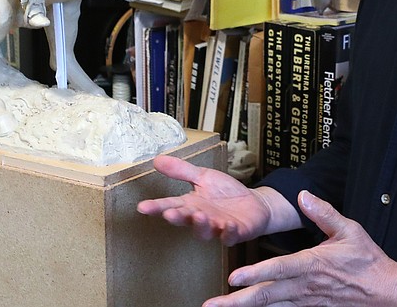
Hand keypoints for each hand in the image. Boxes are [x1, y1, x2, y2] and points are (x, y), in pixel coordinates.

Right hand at [136, 155, 272, 245]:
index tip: (143, 207)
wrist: (253, 203)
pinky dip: (228, 233)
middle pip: (186, 220)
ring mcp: (217, 227)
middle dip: (177, 217)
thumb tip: (157, 159)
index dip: (156, 207)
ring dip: (201, 224)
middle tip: (169, 213)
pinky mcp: (235, 233)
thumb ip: (181, 171)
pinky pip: (230, 236)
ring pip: (205, 231)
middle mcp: (201, 218)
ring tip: (199, 215)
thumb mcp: (203, 176)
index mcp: (191, 204)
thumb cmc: (225, 192)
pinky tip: (227, 225)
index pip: (170, 205)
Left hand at [205, 190, 396, 306]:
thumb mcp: (350, 230)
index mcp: (313, 264)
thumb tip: (303, 195)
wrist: (388, 293)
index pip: (278, 270)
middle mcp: (305, 286)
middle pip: (266, 296)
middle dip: (237, 302)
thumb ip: (324, 212)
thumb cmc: (368, 260)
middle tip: (212, 306)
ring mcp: (307, 302)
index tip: (233, 278)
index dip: (255, 274)